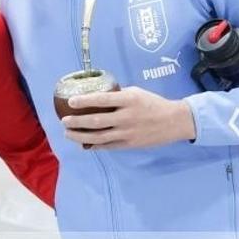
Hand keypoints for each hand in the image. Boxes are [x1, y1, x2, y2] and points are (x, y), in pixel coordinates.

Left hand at [61, 87, 195, 149]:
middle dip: (77, 122)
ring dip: (80, 136)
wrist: (174, 121)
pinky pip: (108, 146)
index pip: (102, 100)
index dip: (84, 101)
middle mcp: (127, 117)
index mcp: (129, 100)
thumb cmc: (153, 103)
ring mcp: (128, 133)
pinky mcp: (129, 145)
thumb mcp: (136, 92)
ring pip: (99, 137)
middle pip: (96, 121)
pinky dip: (93, 145)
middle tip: (64, 121)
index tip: (71, 102)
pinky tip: (83, 143)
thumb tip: (96, 96)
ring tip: (67, 133)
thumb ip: (117, 95)